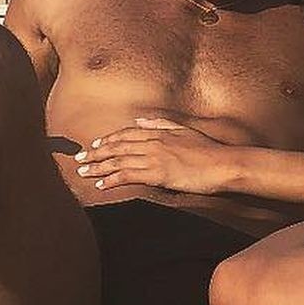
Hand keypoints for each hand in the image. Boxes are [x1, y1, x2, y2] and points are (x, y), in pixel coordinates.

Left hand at [75, 119, 238, 195]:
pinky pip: (128, 176)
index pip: (126, 134)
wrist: (224, 164)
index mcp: (159, 131)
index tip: (94, 145)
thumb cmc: (210, 150)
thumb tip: (141, 118)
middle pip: (117, 146)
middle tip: (79, 159)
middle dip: (95, 153)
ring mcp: (154, 157)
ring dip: (98, 167)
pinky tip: (102, 186)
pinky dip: (112, 180)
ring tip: (83, 172)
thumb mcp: (186, 129)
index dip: (108, 140)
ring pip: (118, 161)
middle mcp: (153, 142)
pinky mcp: (157, 173)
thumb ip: (162, 123)